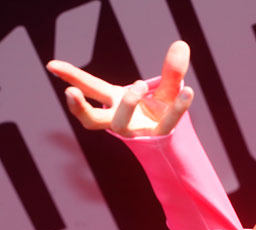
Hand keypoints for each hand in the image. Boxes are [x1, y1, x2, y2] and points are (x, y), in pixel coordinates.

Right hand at [46, 40, 192, 136]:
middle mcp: (121, 119)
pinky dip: (179, 106)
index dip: (72, 77)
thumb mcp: (165, 89)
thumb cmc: (161, 114)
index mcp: (116, 102)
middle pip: (92, 120)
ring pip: (119, 124)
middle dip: (80, 108)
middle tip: (72, 92)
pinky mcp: (160, 136)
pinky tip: (188, 91)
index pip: (91, 87)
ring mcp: (138, 130)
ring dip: (127, 103)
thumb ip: (172, 71)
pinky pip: (168, 121)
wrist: (174, 143)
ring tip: (140, 84)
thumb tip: (181, 45)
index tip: (51, 65)